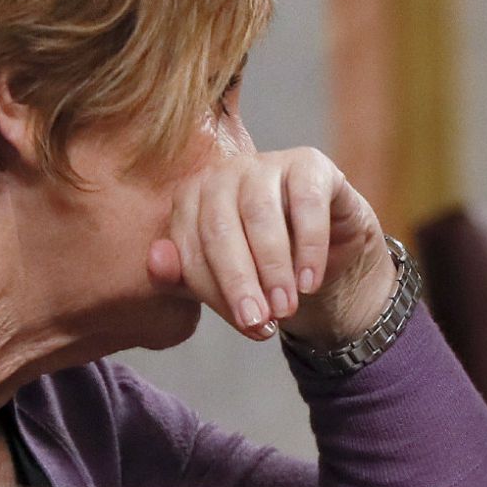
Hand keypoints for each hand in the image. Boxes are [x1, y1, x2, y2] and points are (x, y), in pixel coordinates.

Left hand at [147, 147, 398, 344]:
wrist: (330, 259)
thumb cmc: (267, 270)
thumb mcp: (223, 283)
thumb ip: (183, 276)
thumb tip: (156, 261)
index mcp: (192, 198)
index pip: (190, 246)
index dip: (214, 291)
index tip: (244, 324)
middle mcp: (224, 174)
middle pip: (219, 228)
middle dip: (240, 281)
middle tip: (260, 321)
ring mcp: (266, 163)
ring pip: (259, 213)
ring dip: (273, 268)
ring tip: (286, 307)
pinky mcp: (309, 163)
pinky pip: (306, 202)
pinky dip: (309, 248)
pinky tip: (309, 282)